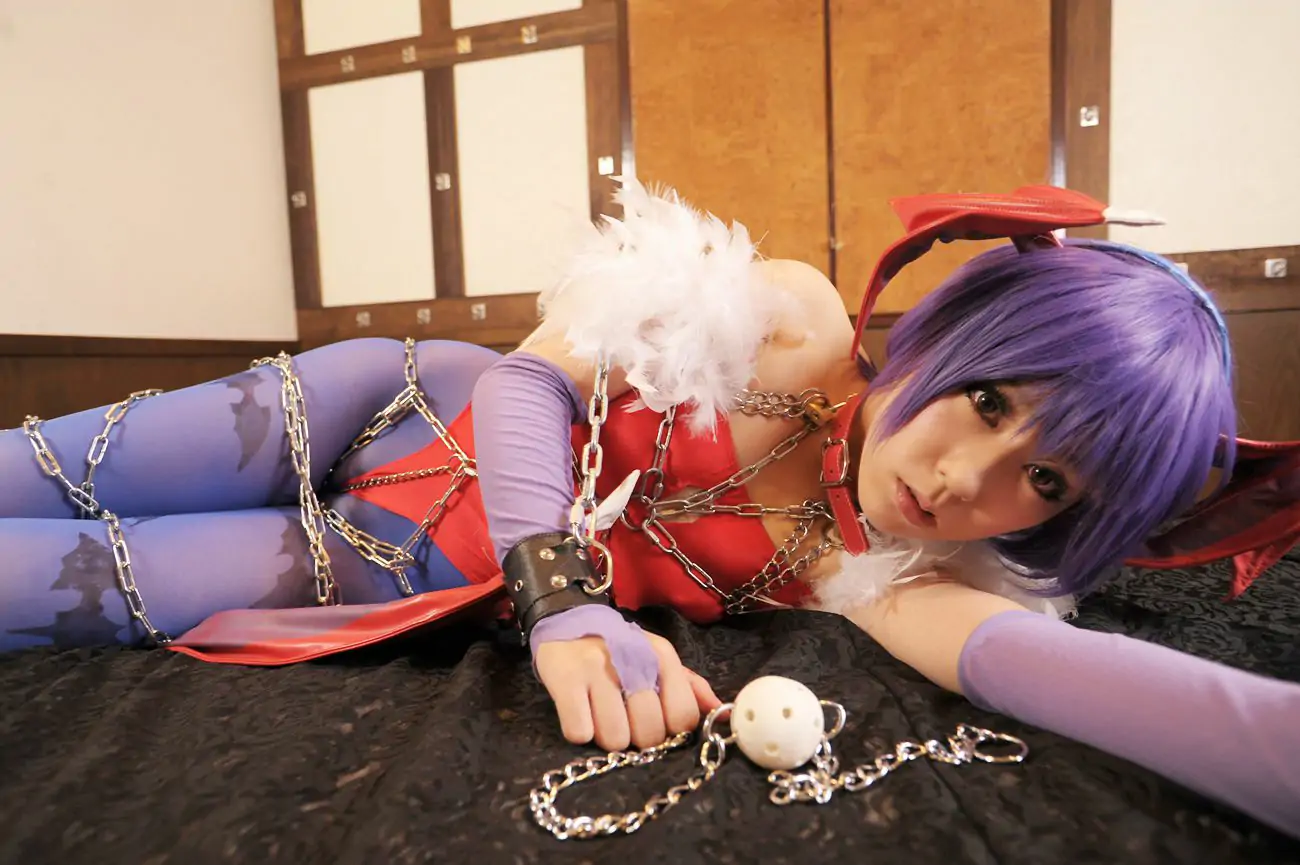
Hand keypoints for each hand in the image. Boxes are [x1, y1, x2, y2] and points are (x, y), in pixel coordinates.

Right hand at [535, 632, 720, 750]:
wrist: (567, 620)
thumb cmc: (619, 651)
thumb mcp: (656, 660)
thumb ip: (690, 688)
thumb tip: (722, 719)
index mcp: (660, 656)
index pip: (683, 716)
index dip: (671, 731)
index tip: (658, 723)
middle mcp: (632, 660)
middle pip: (650, 733)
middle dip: (638, 738)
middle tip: (626, 721)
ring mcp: (596, 669)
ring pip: (615, 738)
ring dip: (607, 737)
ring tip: (601, 717)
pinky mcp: (564, 679)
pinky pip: (579, 732)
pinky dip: (580, 732)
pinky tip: (581, 714)